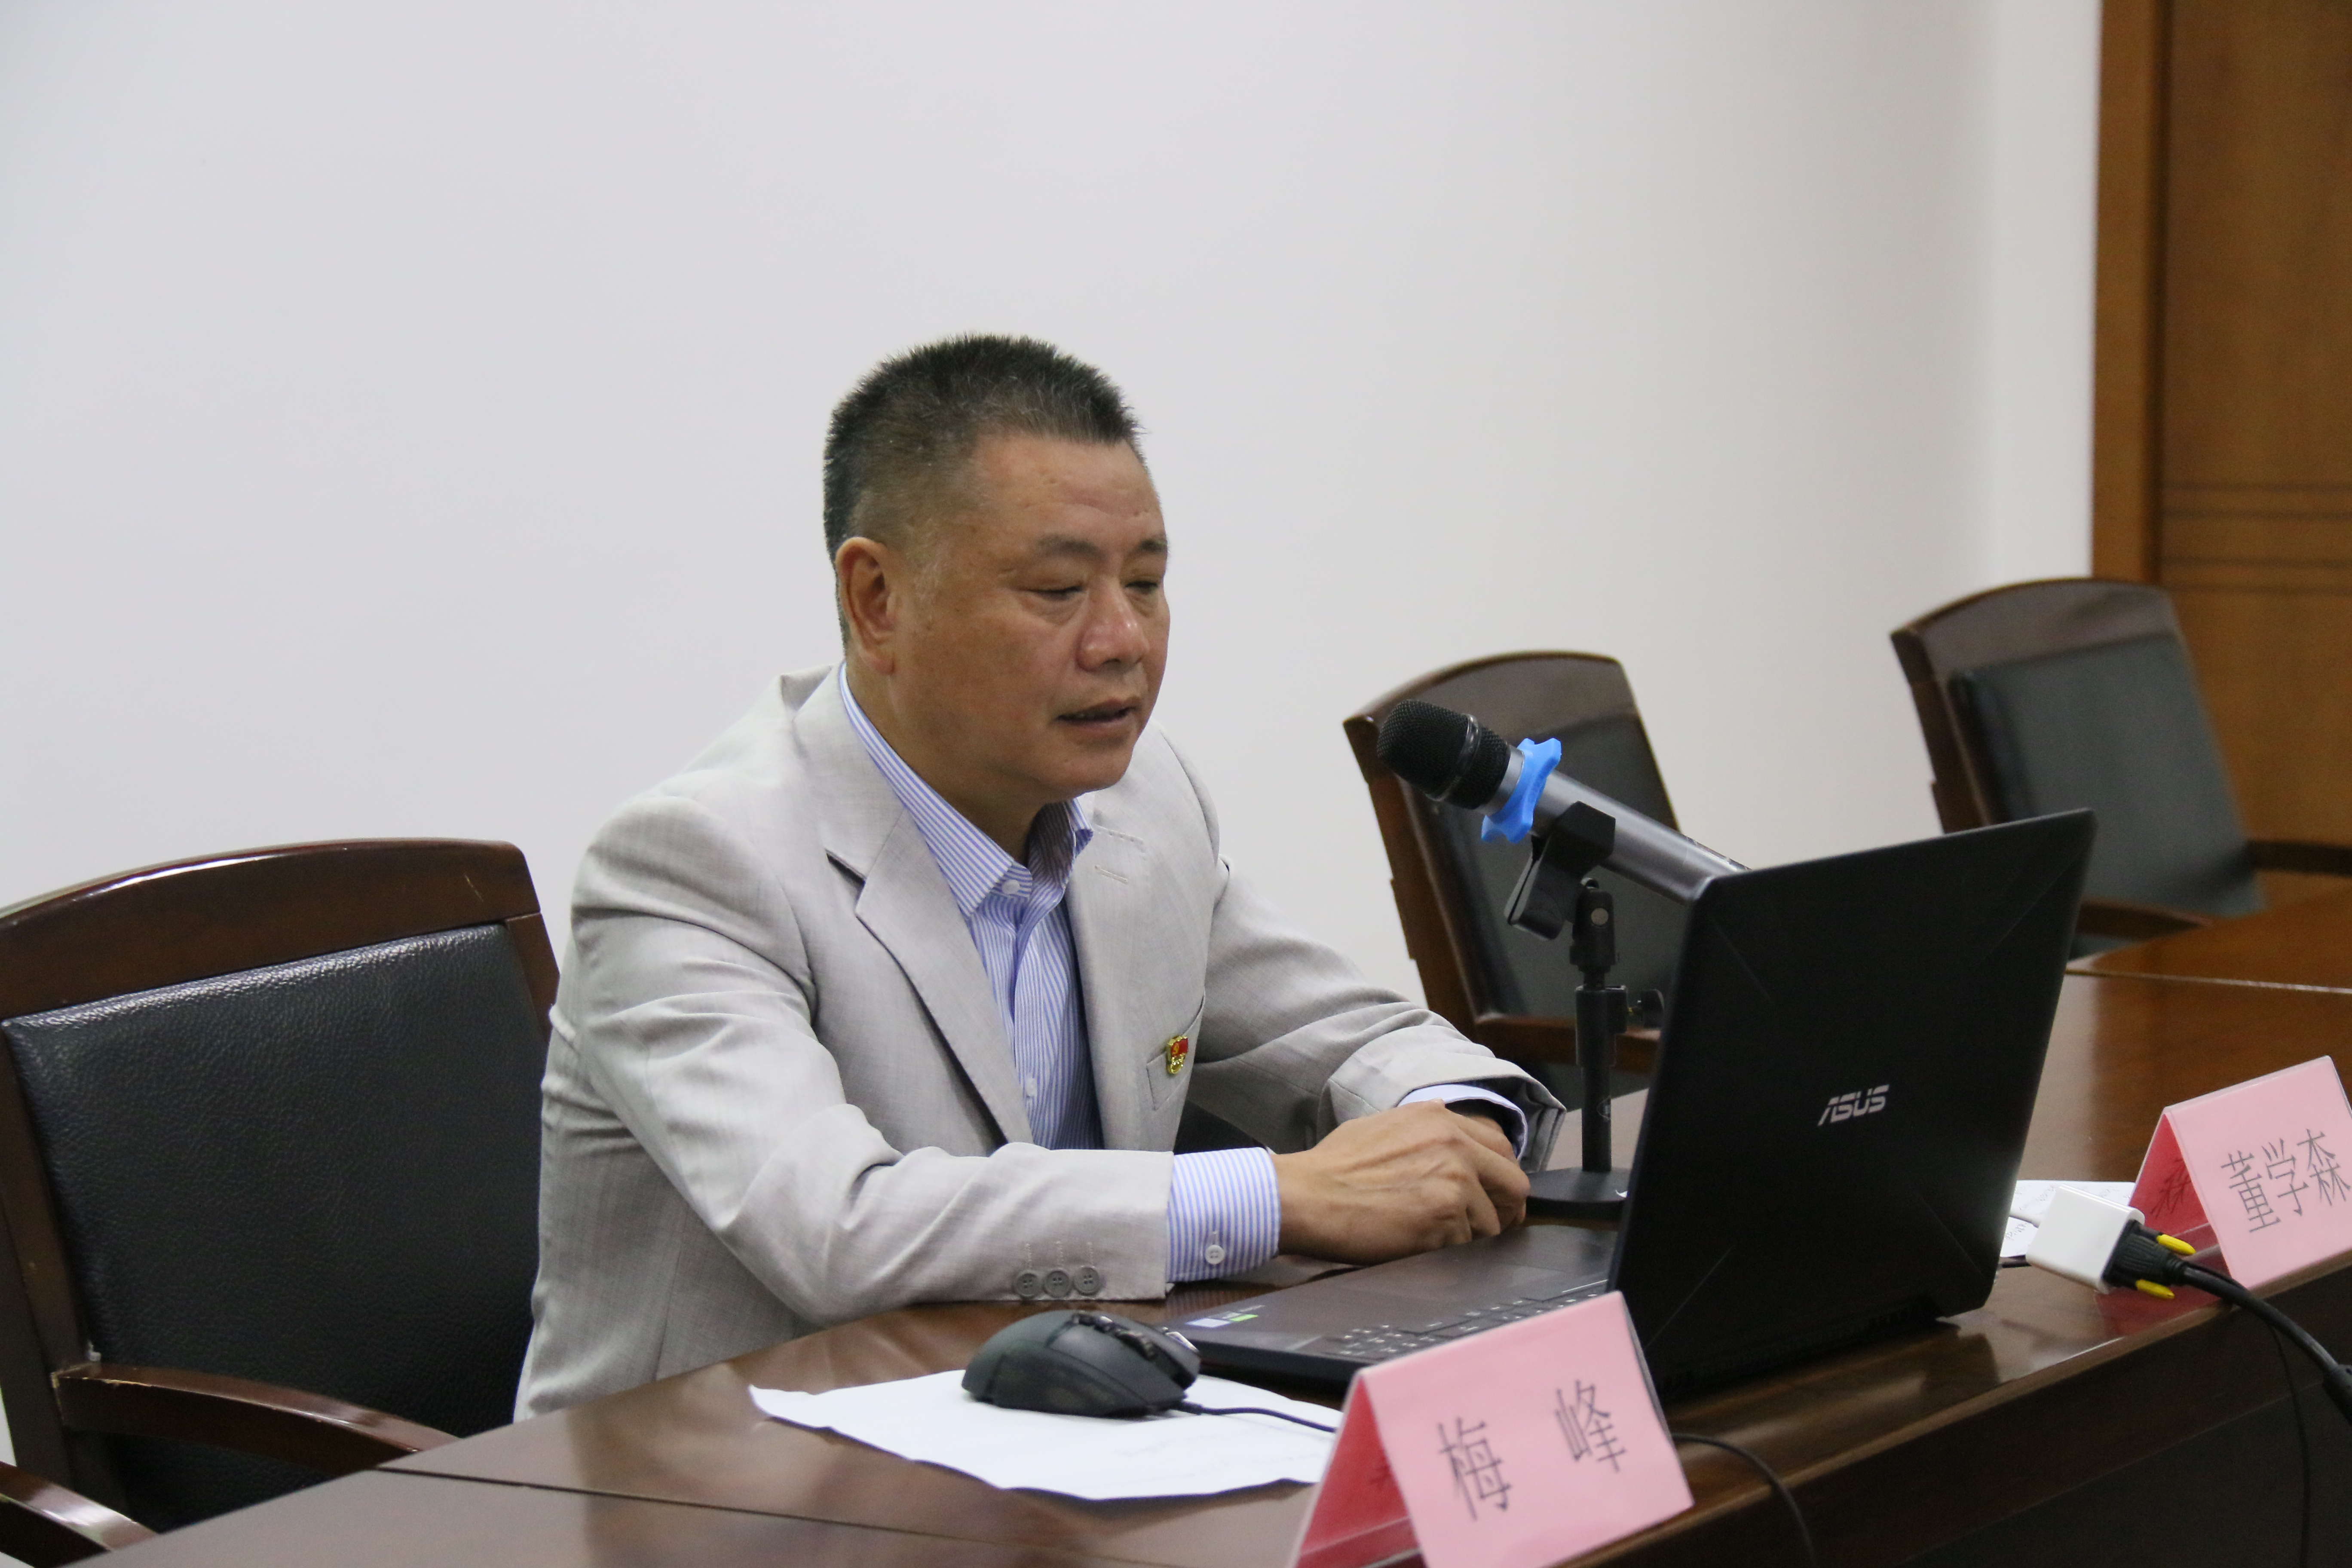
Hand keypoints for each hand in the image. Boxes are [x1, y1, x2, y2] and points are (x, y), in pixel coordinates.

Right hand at [1271, 1100, 1529, 1263]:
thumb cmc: (1333, 1167)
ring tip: (1433, 1239)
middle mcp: (1454, 1143)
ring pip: (1491, 1223)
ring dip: (1469, 1238)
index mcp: (1439, 1118)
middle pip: (1513, 1185)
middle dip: (1504, 1211)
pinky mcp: (1446, 1216)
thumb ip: (1424, 1128)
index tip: (1495, 1197)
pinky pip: (1467, 1246)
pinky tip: (1418, 1247)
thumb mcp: (1382, 1126)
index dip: (1502, 1177)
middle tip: (1489, 1229)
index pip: (1501, 1146)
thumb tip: (1449, 1127)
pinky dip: (1448, 1253)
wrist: (1306, 1196)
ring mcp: (1454, 1179)